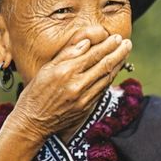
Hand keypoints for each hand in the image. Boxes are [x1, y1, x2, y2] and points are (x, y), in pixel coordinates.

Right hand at [0, 31, 131, 160]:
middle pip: (104, 65)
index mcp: (65, 72)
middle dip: (119, 53)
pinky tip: (115, 70)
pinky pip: (103, 89)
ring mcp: (84, 97)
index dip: (108, 45)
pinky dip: (111, 78)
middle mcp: (77, 84)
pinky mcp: (87, 107)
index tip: (117, 38)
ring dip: (118, 65)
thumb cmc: (36, 93)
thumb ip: (67, 55)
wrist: (33, 122)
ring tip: (125, 54)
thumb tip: (86, 42)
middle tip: (127, 43)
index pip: (93, 55)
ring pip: (107, 78)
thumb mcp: (46, 69)